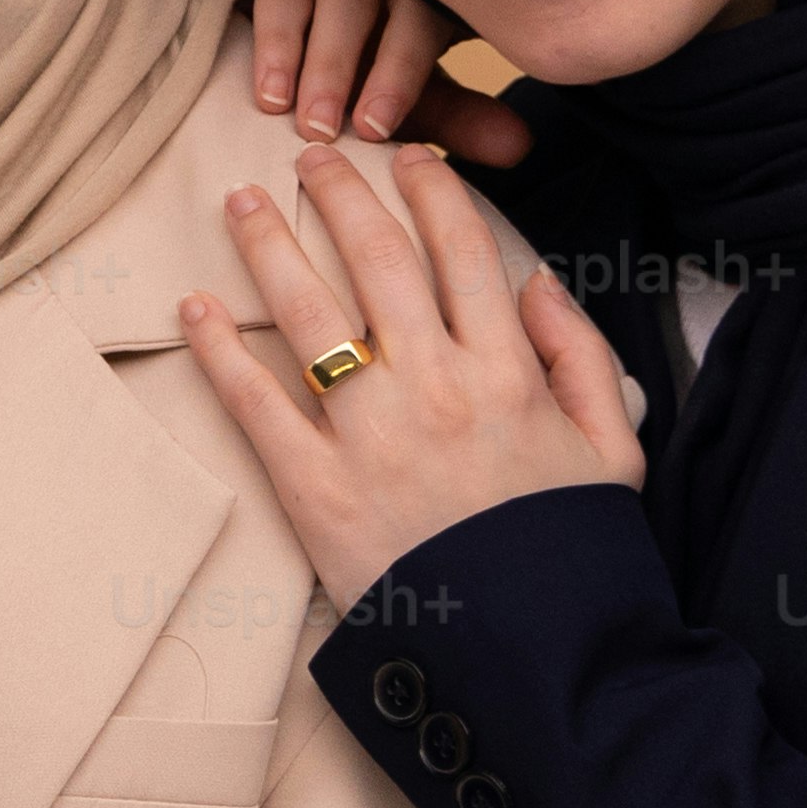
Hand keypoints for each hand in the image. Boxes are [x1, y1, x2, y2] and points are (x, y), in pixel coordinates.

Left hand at [180, 141, 648, 598]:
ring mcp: (372, 435)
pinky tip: (193, 307)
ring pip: (308, 312)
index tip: (404, 156)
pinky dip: (219, 351)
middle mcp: (437, 388)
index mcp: (509, 373)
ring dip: (268, 245)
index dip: (429, 190)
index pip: (460, 250)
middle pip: (376, 260)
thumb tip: (535, 279)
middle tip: (307, 154)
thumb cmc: (572, 551)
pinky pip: (257, 403)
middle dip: (338, 192)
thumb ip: (581, 356)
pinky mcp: (316, 488)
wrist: (538, 653)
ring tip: (240, 202)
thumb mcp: (613, 449)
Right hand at [192, 0, 526, 164]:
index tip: (377, 129)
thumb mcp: (387, 99)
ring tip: (284, 112)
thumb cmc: (328, 71)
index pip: (427, 17)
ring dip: (306, 54)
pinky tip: (260, 82)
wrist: (237, 36)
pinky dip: (269, 31)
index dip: (404, 72)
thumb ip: (448, 117)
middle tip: (326, 129)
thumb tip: (521, 146)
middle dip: (352, 68)